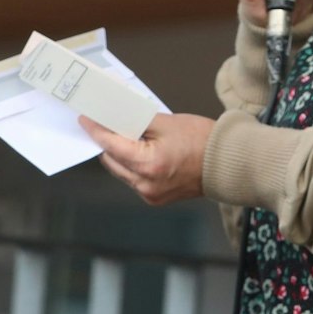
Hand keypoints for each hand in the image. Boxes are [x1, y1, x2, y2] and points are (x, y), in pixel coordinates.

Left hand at [82, 113, 214, 204]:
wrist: (227, 162)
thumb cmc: (202, 140)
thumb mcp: (165, 122)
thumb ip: (135, 120)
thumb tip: (113, 115)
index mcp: (148, 164)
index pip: (110, 145)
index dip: (95, 130)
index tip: (85, 119)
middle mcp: (146, 184)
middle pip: (111, 160)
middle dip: (106, 142)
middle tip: (104, 124)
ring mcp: (150, 194)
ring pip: (121, 171)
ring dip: (119, 154)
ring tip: (124, 136)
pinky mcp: (155, 198)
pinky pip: (133, 180)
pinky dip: (132, 165)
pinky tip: (139, 151)